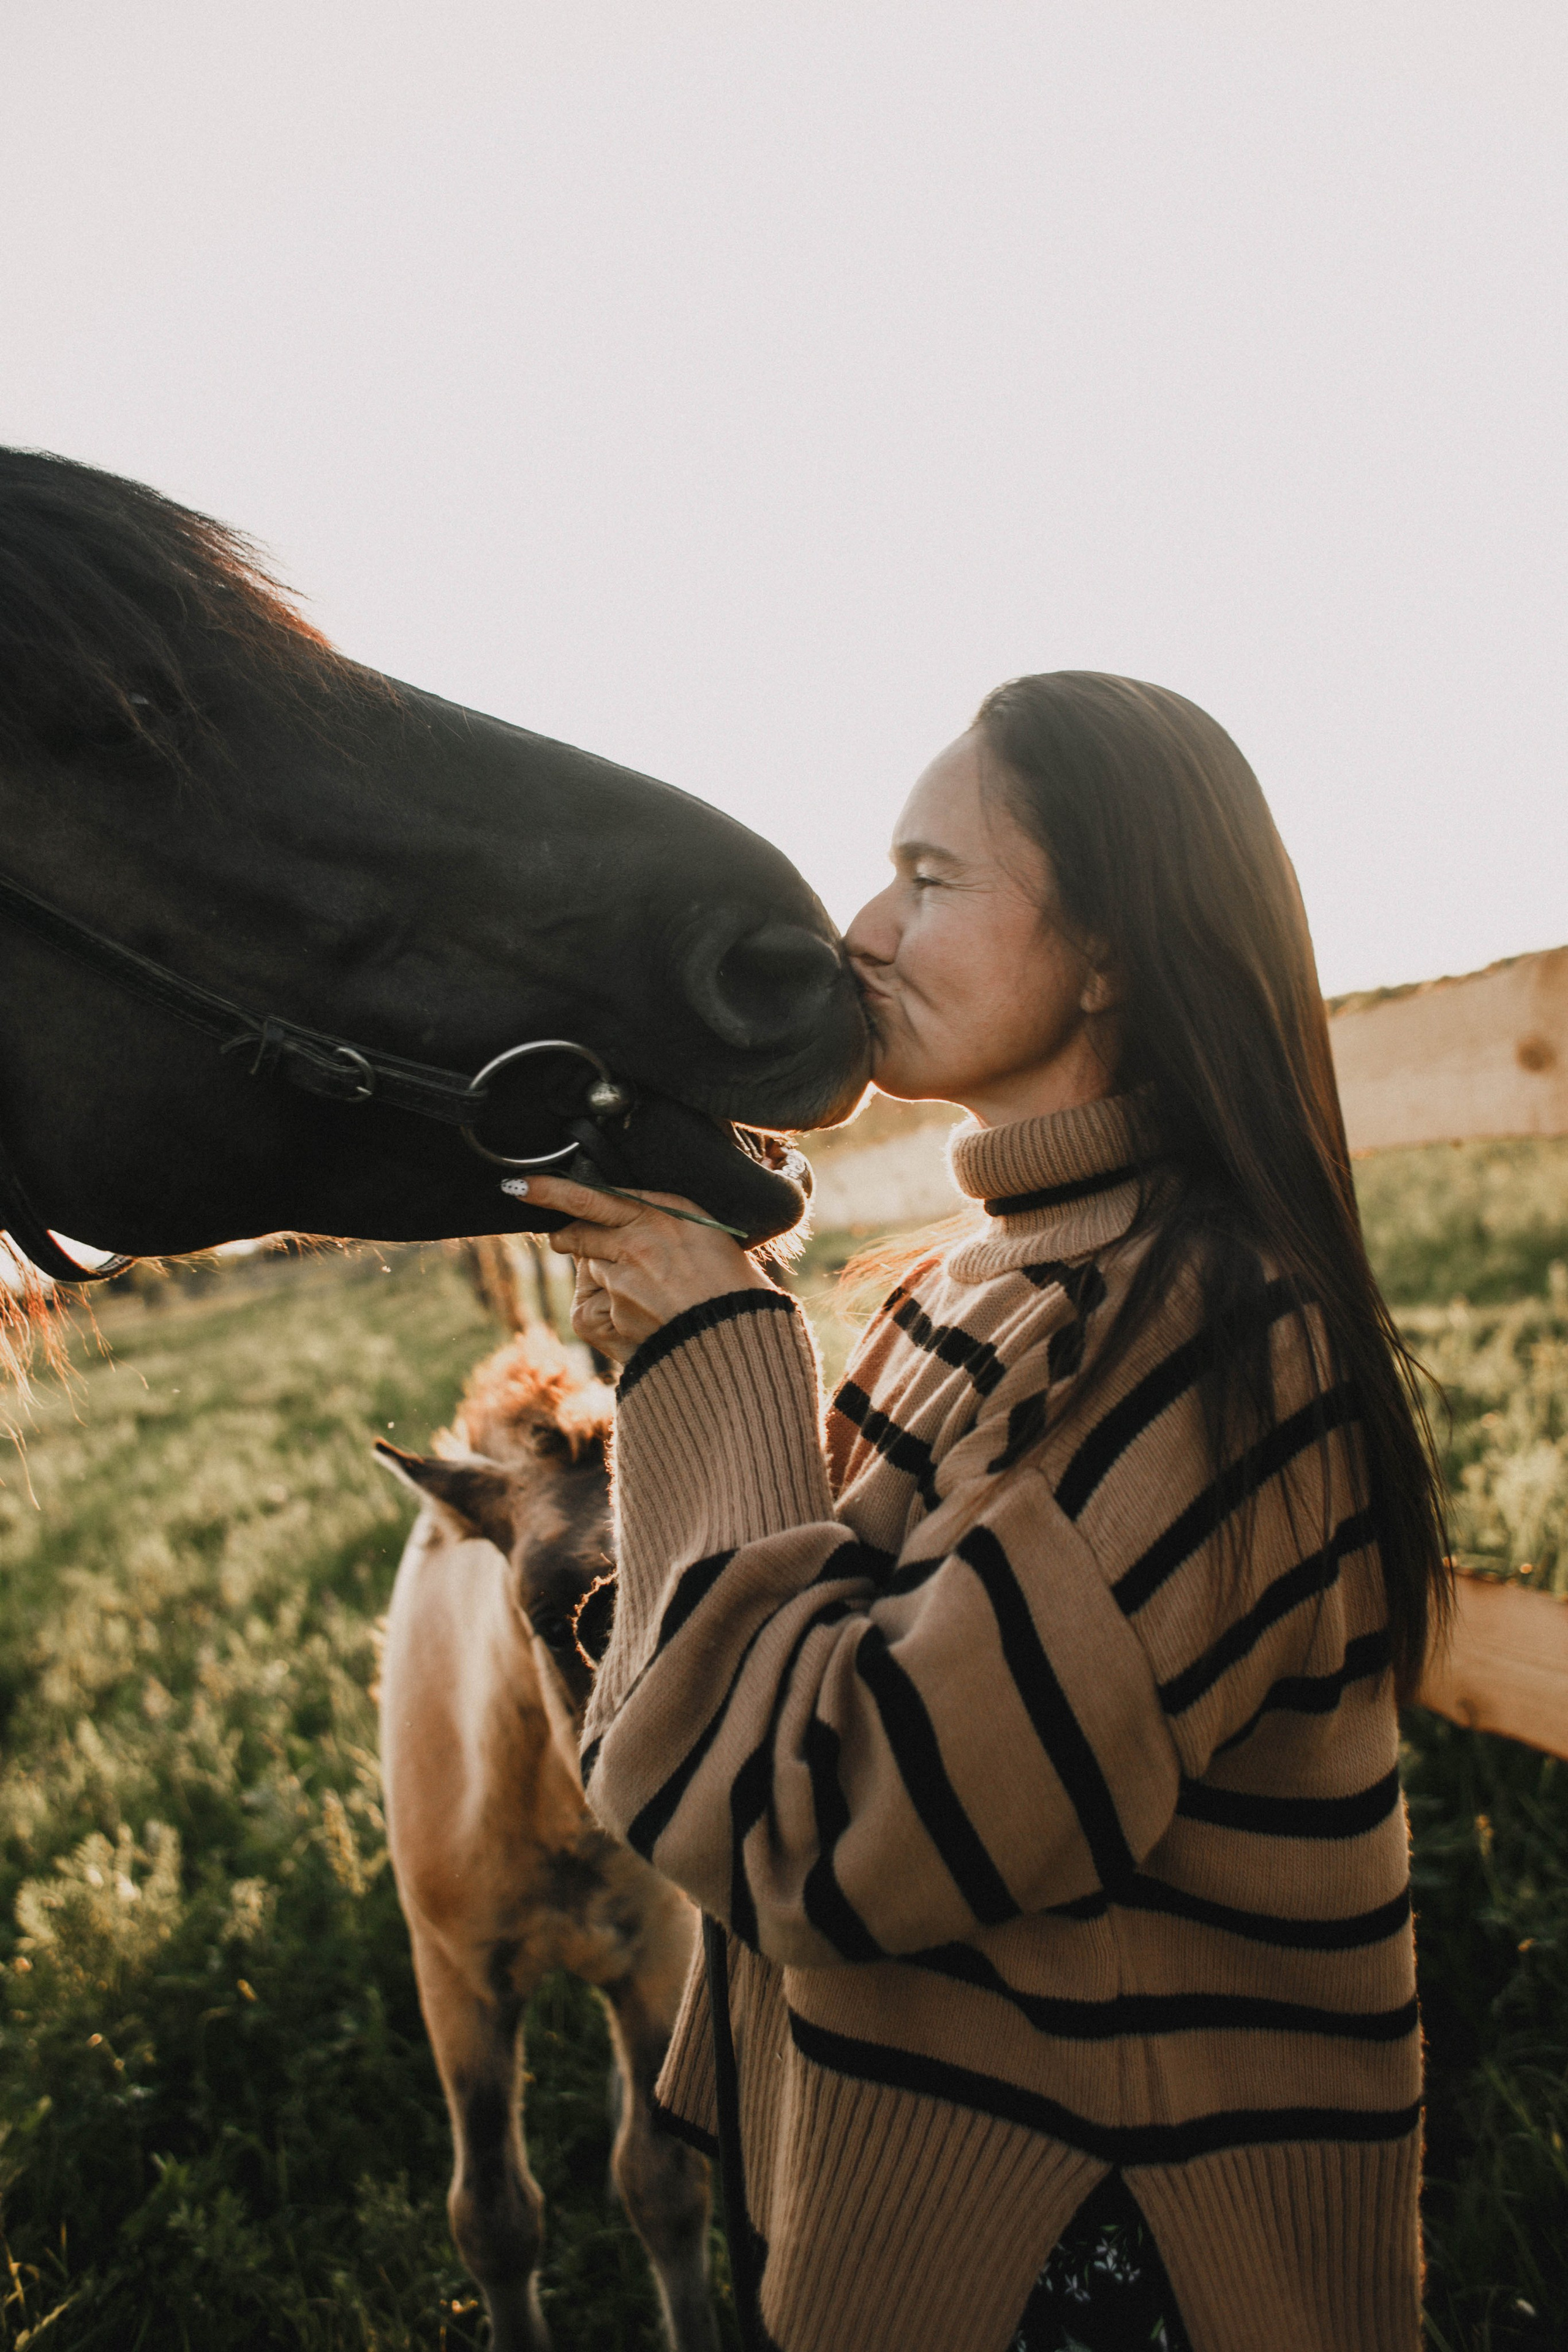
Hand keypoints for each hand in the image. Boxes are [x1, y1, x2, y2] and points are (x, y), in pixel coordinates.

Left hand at [518, 1173, 775, 1366]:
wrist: (737, 1337)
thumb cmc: (728, 1283)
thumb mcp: (701, 1230)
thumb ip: (655, 1216)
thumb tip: (614, 1213)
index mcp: (660, 1216)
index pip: (590, 1197)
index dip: (551, 1191)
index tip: (520, 1186)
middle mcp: (635, 1243)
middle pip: (577, 1233)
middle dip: (569, 1237)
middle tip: (572, 1242)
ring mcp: (620, 1281)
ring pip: (591, 1270)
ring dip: (605, 1277)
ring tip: (648, 1293)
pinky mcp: (612, 1315)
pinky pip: (595, 1305)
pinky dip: (612, 1309)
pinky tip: (645, 1316)